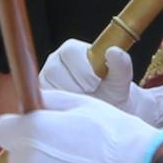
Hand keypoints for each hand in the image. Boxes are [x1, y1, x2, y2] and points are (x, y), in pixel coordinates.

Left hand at [0, 94, 162, 162]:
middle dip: (32, 150)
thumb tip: (32, 103)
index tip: (36, 128)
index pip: (1, 128)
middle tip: (65, 148)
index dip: (18, 126)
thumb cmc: (116, 136)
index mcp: (31, 132)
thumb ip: (49, 101)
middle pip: (16, 154)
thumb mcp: (83, 104)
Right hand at [36, 36, 162, 125]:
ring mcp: (45, 80)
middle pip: (56, 70)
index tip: (98, 81)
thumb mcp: (121, 79)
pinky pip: (44, 103)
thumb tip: (113, 51)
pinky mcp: (41, 98)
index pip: (70, 52)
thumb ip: (121, 64)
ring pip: (49, 88)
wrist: (106, 112)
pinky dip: (61, 108)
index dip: (85, 69)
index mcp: (71, 49)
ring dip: (69, 98)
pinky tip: (74, 109)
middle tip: (92, 93)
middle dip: (78, 85)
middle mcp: (54, 62)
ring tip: (84, 101)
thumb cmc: (113, 92)